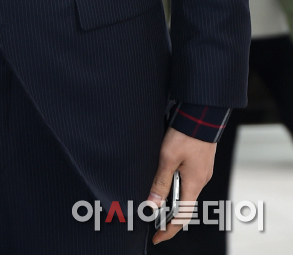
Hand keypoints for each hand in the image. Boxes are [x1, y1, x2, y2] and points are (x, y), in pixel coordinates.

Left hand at [149, 127, 215, 243]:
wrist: (202, 114)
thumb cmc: (186, 134)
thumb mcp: (167, 158)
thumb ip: (160, 182)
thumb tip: (152, 205)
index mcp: (194, 184)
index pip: (182, 217)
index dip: (168, 230)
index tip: (156, 238)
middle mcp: (201, 181)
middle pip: (184, 206)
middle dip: (168, 215)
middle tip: (151, 219)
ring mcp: (202, 171)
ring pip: (185, 192)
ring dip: (172, 198)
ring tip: (155, 200)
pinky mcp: (200, 162)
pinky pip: (188, 180)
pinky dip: (177, 186)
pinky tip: (166, 179)